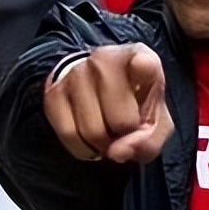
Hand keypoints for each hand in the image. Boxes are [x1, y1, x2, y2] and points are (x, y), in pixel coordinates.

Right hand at [43, 42, 172, 163]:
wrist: (97, 88)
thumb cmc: (133, 104)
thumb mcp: (155, 120)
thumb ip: (149, 140)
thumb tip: (118, 152)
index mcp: (139, 57)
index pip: (144, 62)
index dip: (144, 67)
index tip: (143, 66)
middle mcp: (105, 59)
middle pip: (121, 121)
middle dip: (124, 136)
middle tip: (122, 128)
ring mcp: (76, 73)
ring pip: (92, 132)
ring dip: (102, 145)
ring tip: (107, 131)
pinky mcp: (54, 91)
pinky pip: (69, 135)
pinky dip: (82, 149)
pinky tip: (89, 139)